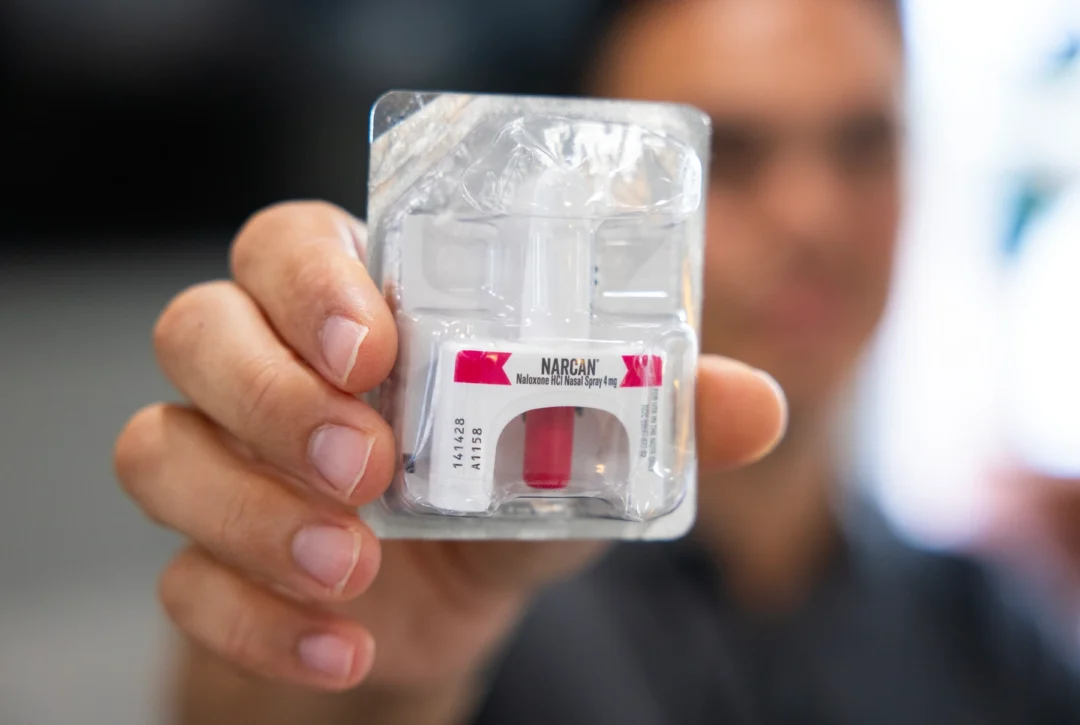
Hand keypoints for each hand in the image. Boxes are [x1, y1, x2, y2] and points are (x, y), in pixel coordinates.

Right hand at [114, 201, 786, 692]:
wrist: (434, 619)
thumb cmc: (498, 506)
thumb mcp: (577, 455)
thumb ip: (652, 418)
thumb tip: (755, 406)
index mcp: (355, 312)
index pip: (287, 243)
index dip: (309, 280)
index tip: (373, 347)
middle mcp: (269, 370)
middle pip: (198, 328)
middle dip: (272, 396)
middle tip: (365, 463)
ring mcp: (223, 463)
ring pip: (157, 449)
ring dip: (251, 514)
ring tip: (358, 567)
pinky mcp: (203, 559)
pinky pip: (178, 578)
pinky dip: (255, 619)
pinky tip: (343, 649)